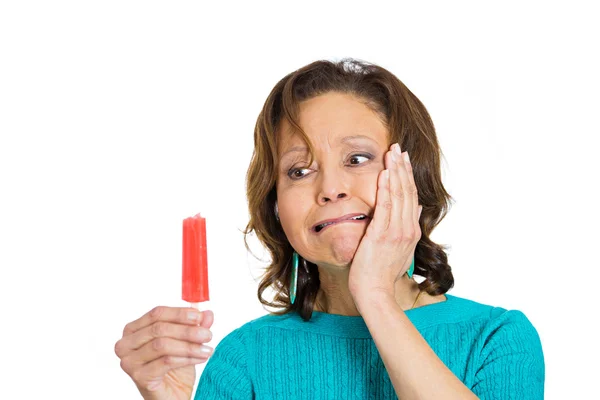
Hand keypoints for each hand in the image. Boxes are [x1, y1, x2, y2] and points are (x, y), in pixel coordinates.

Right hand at [115, 306, 214, 399]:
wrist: (173, 395)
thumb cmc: (175, 368)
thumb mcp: (187, 342)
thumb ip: (195, 326)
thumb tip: (207, 313)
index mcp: (133, 330)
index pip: (156, 314)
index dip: (179, 313)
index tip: (200, 316)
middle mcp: (125, 344)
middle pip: (159, 329)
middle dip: (187, 331)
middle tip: (208, 334)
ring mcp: (129, 362)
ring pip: (162, 345)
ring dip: (189, 346)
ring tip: (207, 349)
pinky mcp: (139, 376)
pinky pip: (166, 361)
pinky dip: (186, 358)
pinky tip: (200, 358)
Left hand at [348, 142, 421, 299]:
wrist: (375, 293)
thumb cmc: (381, 274)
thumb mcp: (401, 249)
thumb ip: (408, 228)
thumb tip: (415, 209)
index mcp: (410, 231)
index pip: (411, 198)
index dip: (408, 177)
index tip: (404, 160)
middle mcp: (406, 229)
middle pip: (407, 191)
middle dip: (403, 167)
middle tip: (398, 148)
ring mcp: (396, 231)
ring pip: (399, 195)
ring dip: (396, 171)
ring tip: (393, 153)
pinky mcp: (381, 234)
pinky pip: (386, 206)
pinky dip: (387, 188)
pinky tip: (386, 173)